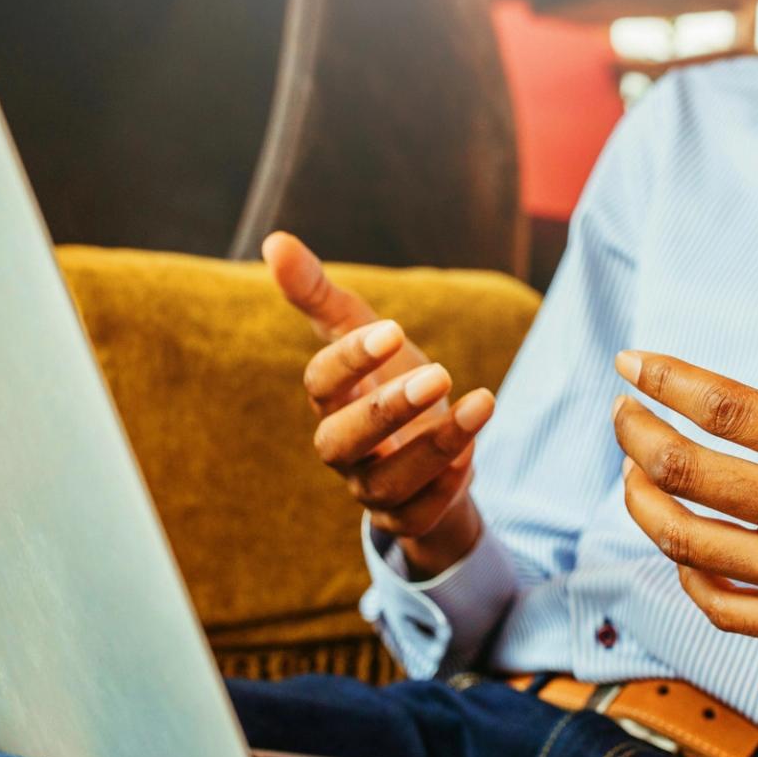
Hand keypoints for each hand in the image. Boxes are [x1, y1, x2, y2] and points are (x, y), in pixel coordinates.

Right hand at [264, 232, 492, 576]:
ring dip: (434, 446)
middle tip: (439, 374)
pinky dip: (444, 488)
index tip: (394, 329)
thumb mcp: (363, 331)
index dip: (351, 359)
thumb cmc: (387, 378)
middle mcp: (342, 447)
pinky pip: (416, 515)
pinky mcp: (406, 515)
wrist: (427, 445)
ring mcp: (371, 486)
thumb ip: (320, 293)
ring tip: (482, 402)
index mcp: (330, 399)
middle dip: (388, 411)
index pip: (321, 382)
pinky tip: (472, 456)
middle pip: (341, 441)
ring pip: (387, 482)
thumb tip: (274, 241)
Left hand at [612, 244, 757, 756]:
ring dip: (644, 503)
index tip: (632, 359)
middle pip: (690, 472)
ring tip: (633, 473)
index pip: (732, 410)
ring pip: (689, 542)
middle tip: (622, 411)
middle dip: (636, 435)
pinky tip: (684, 550)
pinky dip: (686, 575)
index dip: (669, 380)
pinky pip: (721, 605)